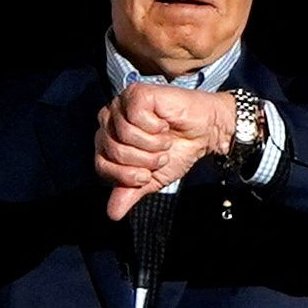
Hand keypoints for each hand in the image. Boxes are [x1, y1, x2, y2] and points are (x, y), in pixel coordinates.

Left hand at [94, 84, 235, 219]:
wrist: (206, 134)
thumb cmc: (178, 151)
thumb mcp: (152, 179)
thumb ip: (130, 192)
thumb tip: (112, 214)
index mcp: (108, 141)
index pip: (101, 165)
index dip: (127, 175)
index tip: (147, 174)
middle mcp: (109, 121)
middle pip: (113, 150)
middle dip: (143, 160)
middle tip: (160, 155)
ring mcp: (121, 105)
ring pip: (125, 134)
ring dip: (152, 144)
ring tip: (164, 140)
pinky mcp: (137, 93)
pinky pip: (136, 117)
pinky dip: (155, 127)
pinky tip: (164, 123)